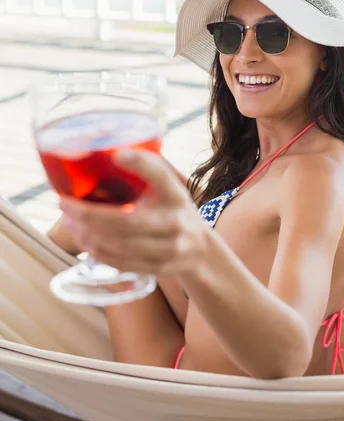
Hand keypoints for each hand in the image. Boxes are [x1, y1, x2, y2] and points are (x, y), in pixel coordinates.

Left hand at [59, 150, 207, 276]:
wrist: (201, 251)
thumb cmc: (175, 211)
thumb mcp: (170, 188)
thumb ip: (147, 173)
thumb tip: (106, 152)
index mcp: (176, 195)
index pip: (161, 176)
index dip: (140, 165)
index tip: (117, 155)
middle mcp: (175, 222)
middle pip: (127, 221)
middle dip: (90, 214)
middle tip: (64, 204)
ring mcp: (169, 249)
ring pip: (121, 245)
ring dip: (89, 234)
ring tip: (70, 223)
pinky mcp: (158, 268)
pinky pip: (122, 263)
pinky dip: (98, 252)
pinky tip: (84, 240)